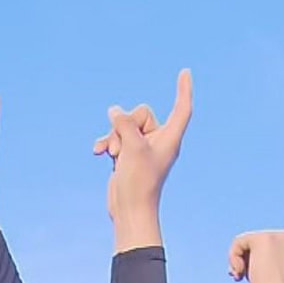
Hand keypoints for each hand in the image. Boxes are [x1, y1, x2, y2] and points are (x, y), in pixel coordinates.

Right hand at [94, 70, 192, 251]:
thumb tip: (114, 110)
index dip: (184, 90)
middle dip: (125, 125)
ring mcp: (141, 149)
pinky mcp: (127, 157)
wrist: (129, 210)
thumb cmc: (138, 182)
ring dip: (113, 137)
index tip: (185, 72)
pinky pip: (116, 139)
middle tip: (122, 147)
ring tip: (111, 154)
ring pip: (124, 126)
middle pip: (140, 114)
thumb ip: (124, 124)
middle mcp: (158, 141)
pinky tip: (98, 152)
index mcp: (170, 138)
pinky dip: (107, 143)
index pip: (182, 108)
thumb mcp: (131, 146)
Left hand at [228, 203, 283, 282]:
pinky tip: (240, 272)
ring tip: (242, 277)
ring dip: (238, 261)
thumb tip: (237, 267)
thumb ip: (261, 266)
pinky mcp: (264, 238)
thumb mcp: (271, 281)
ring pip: (245, 243)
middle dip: (246, 259)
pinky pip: (238, 243)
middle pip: (256, 242)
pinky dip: (233, 259)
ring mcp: (277, 236)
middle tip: (244, 278)